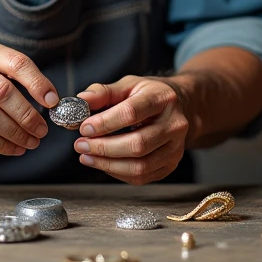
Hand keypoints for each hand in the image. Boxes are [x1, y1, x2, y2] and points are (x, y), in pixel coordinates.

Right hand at [0, 40, 58, 155]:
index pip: (16, 63)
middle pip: (3, 94)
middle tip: (42, 130)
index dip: (37, 83)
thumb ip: (15, 74)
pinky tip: (13, 148)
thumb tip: (50, 100)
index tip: (52, 101)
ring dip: (16, 134)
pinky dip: (1, 145)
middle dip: (28, 116)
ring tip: (31, 141)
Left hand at [73, 75, 191, 184]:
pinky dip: (118, 173)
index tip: (84, 127)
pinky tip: (103, 163)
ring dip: (108, 164)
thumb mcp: (128, 85)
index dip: (105, 123)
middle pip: (137, 144)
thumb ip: (103, 92)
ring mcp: (176, 147)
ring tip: (87, 156)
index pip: (131, 113)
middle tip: (80, 144)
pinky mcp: (171, 164)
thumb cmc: (150, 95)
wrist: (180, 106)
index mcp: (163, 99)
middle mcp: (174, 124)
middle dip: (103, 147)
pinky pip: (142, 177)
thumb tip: (81, 100)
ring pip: (140, 166)